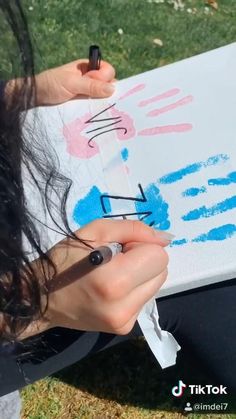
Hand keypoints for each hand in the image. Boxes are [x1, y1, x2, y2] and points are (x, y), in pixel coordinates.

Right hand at [30, 219, 169, 336]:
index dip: (141, 246)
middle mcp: (124, 306)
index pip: (159, 257)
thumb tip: (166, 239)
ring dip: (140, 275)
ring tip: (113, 274)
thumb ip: (134, 230)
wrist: (40, 298)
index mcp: (116, 280)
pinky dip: (133, 290)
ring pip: (156, 286)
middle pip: (162, 272)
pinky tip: (112, 288)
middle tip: (117, 259)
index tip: (120, 247)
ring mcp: (125, 321)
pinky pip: (144, 299)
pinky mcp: (123, 329)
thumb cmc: (64, 259)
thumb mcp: (95, 231)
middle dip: (144, 260)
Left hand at [35, 59, 115, 105]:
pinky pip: (96, 107)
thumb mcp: (71, 83)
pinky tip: (93, 113)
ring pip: (103, 98)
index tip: (94, 82)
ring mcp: (88, 94)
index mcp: (89, 68)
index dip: (105, 78)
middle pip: (109, 85)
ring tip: (93, 107)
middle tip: (93, 97)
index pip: (108, 71)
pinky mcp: (85, 106)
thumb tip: (113, 89)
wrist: (36, 98)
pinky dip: (96, 110)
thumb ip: (91, 85)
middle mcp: (91, 80)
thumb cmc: (51, 84)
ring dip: (101, 103)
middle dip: (106, 92)